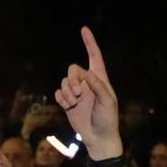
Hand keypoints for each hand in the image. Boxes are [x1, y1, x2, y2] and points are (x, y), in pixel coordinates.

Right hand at [53, 26, 119, 159]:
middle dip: (73, 79)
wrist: (98, 137)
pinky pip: (59, 92)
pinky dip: (61, 98)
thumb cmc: (107, 119)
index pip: (94, 56)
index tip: (84, 29)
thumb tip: (87, 74)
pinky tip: (67, 106)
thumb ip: (98, 86)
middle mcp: (87, 83)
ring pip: (64, 81)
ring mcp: (77, 93)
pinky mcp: (68, 102)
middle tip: (78, 93)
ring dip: (67, 91)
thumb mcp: (108, 102)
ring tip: (73, 102)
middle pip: (73, 69)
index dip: (89, 43)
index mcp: (100, 79)